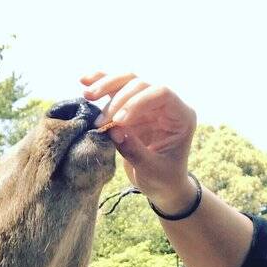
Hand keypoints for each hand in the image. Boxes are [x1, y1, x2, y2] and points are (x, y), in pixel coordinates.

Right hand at [81, 71, 198, 214]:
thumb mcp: (151, 170)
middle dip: (118, 100)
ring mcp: (148, 103)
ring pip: (127, 81)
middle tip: (101, 122)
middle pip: (142, 84)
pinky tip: (84, 80)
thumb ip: (135, 150)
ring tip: (88, 95)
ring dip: (106, 85)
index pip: (161, 93)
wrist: (161, 185)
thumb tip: (114, 131)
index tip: (119, 122)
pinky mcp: (131, 106)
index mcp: (181, 116)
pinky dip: (101, 82)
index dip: (138, 102)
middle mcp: (166, 104)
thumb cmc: (163, 178)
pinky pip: (116, 88)